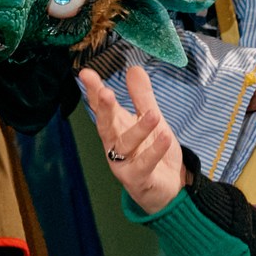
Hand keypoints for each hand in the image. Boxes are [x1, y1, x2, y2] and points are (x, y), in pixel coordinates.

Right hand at [78, 66, 185, 213]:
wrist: (169, 187)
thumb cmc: (154, 152)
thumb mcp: (151, 119)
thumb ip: (142, 97)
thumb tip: (133, 68)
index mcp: (116, 129)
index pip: (102, 108)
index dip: (94, 91)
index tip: (86, 73)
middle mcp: (115, 146)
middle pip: (105, 126)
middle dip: (104, 109)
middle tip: (105, 92)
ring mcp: (124, 164)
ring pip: (125, 145)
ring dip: (139, 129)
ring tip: (154, 115)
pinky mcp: (138, 179)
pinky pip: (144, 164)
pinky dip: (154, 151)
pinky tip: (165, 137)